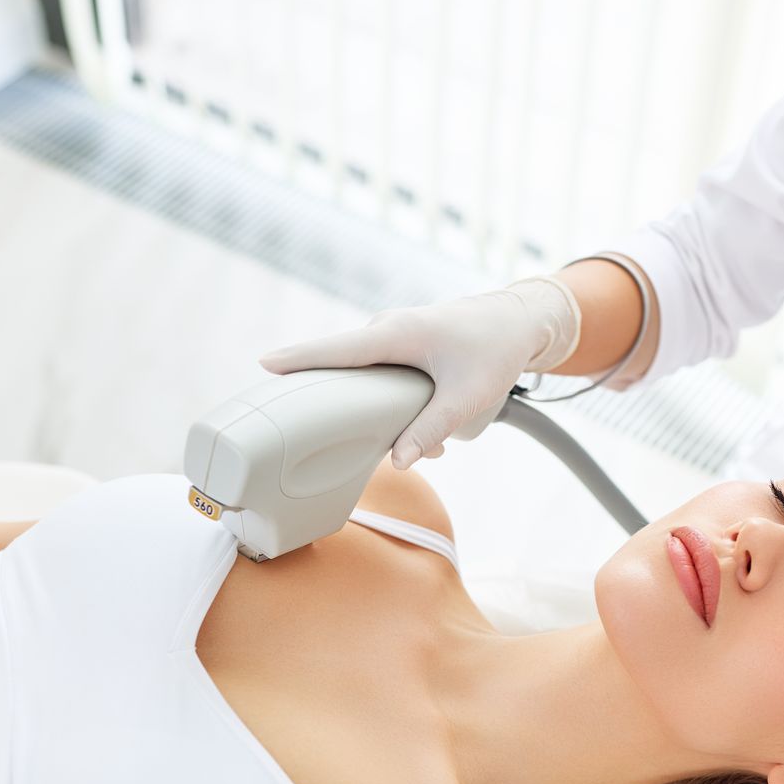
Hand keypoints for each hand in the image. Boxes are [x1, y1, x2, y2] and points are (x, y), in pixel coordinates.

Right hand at [257, 276, 580, 468]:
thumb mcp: (466, 397)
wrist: (519, 322)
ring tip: (426, 439)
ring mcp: (391, 334)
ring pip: (365, 376)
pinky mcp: (400, 343)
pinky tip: (423, 428)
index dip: (299, 359)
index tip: (264, 364)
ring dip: (379, 409)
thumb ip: (431, 428)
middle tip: (340, 435)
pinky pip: (379, 373)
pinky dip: (390, 400)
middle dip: (343, 405)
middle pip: (344, 369)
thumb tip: (399, 462)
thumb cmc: (494, 352)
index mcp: (396, 334)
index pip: (336, 350)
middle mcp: (387, 329)